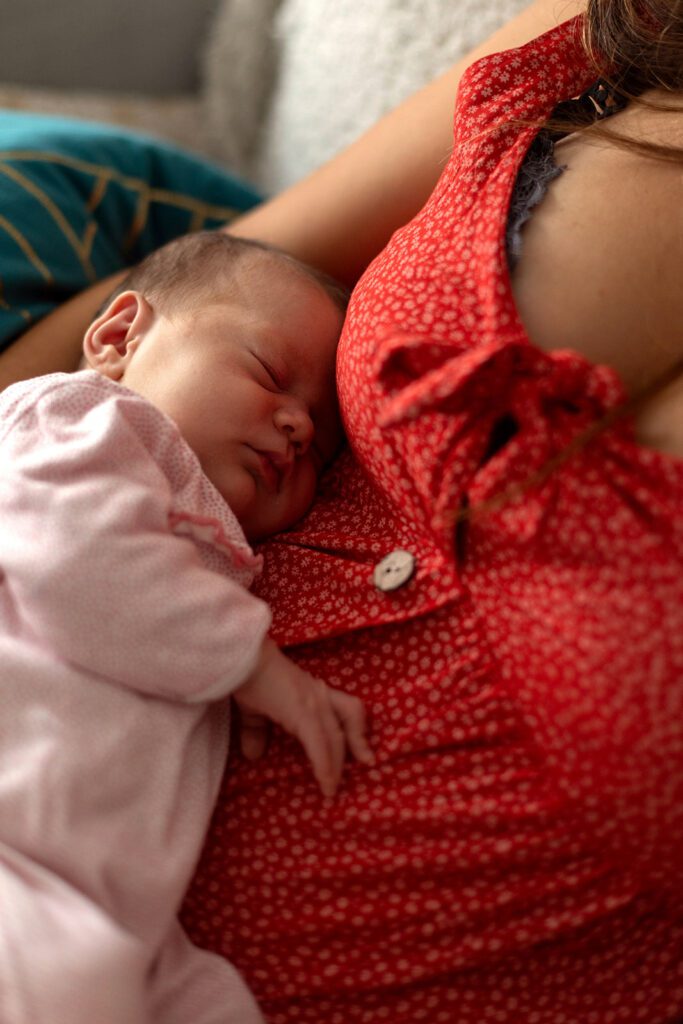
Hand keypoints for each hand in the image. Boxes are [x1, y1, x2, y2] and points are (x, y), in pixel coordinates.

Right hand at [233, 638, 372, 796]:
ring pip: (335, 736)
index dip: (358, 729)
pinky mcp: (302, 710)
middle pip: (350, 721)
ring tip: (333, 788)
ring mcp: (313, 702)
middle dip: (358, 746)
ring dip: (337, 764)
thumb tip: (253, 755)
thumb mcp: (255, 710)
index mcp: (314, 693)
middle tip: (365, 767)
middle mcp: (320, 696)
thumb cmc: (249, 679)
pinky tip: (325, 781)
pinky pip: (319, 742)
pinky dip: (324, 763)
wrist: (241, 661)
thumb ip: (257, 731)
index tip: (365, 752)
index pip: (348, 709)